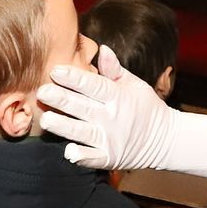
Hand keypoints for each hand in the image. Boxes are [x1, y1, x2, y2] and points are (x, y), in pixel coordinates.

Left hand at [38, 45, 178, 169]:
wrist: (165, 140)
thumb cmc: (145, 107)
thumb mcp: (135, 85)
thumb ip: (115, 70)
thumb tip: (102, 49)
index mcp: (117, 97)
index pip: (94, 85)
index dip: (75, 78)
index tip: (56, 71)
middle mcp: (112, 118)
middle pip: (83, 107)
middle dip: (61, 99)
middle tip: (42, 92)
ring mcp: (110, 140)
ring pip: (82, 132)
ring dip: (64, 126)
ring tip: (46, 119)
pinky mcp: (109, 158)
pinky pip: (93, 158)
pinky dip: (82, 156)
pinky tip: (68, 152)